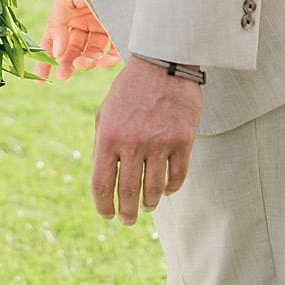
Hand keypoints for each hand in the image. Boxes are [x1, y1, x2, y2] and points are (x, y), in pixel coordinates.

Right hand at [35, 0, 121, 81]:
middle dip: (66, 64)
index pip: (54, 40)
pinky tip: (103, 60)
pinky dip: (109, 60)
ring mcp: (102, 27)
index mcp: (68, 13)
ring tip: (82, 63)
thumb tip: (55, 52)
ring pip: (92, 54)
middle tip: (62, 76)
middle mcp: (84, 22)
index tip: (40, 78)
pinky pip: (115, 51)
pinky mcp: (120, 29)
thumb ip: (58, 23)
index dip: (46, 58)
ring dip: (86, 62)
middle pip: (73, 50)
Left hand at [90, 55, 200, 224]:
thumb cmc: (129, 90)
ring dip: (149, 204)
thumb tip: (102, 181)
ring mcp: (159, 143)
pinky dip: (171, 189)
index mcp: (108, 135)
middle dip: (127, 213)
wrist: (161, 63)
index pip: (102, 184)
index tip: (107, 216)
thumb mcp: (105, 112)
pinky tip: (166, 190)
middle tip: (127, 221)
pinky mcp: (183, 141)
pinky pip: (177, 178)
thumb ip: (101, 145)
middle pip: (128, 194)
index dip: (103, 206)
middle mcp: (132, 142)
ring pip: (154, 190)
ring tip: (146, 206)